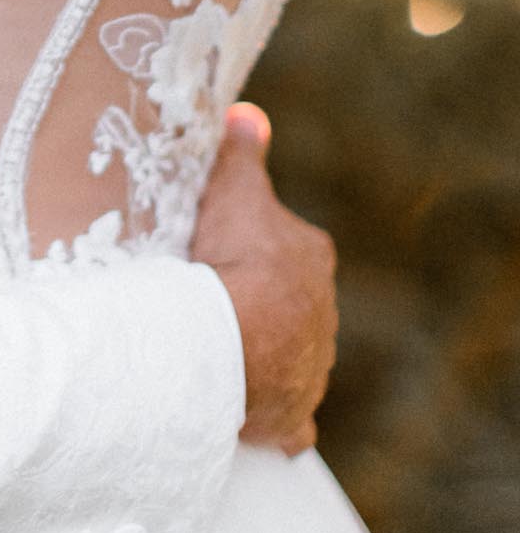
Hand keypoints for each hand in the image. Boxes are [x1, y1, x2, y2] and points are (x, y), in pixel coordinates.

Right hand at [191, 102, 336, 455]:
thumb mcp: (232, 190)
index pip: (288, 248)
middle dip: (259, 304)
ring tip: (215, 349)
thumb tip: (246, 113)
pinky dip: (275, 416)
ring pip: (289, 357)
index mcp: (311, 258)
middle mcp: (322, 316)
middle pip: (289, 305)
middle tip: (210, 300)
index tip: (219, 251)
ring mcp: (310, 369)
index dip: (252, 247)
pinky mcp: (293, 415)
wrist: (229, 338)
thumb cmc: (231, 258)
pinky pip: (289, 419)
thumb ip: (241, 153)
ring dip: (261, 355)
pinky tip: (253, 411)